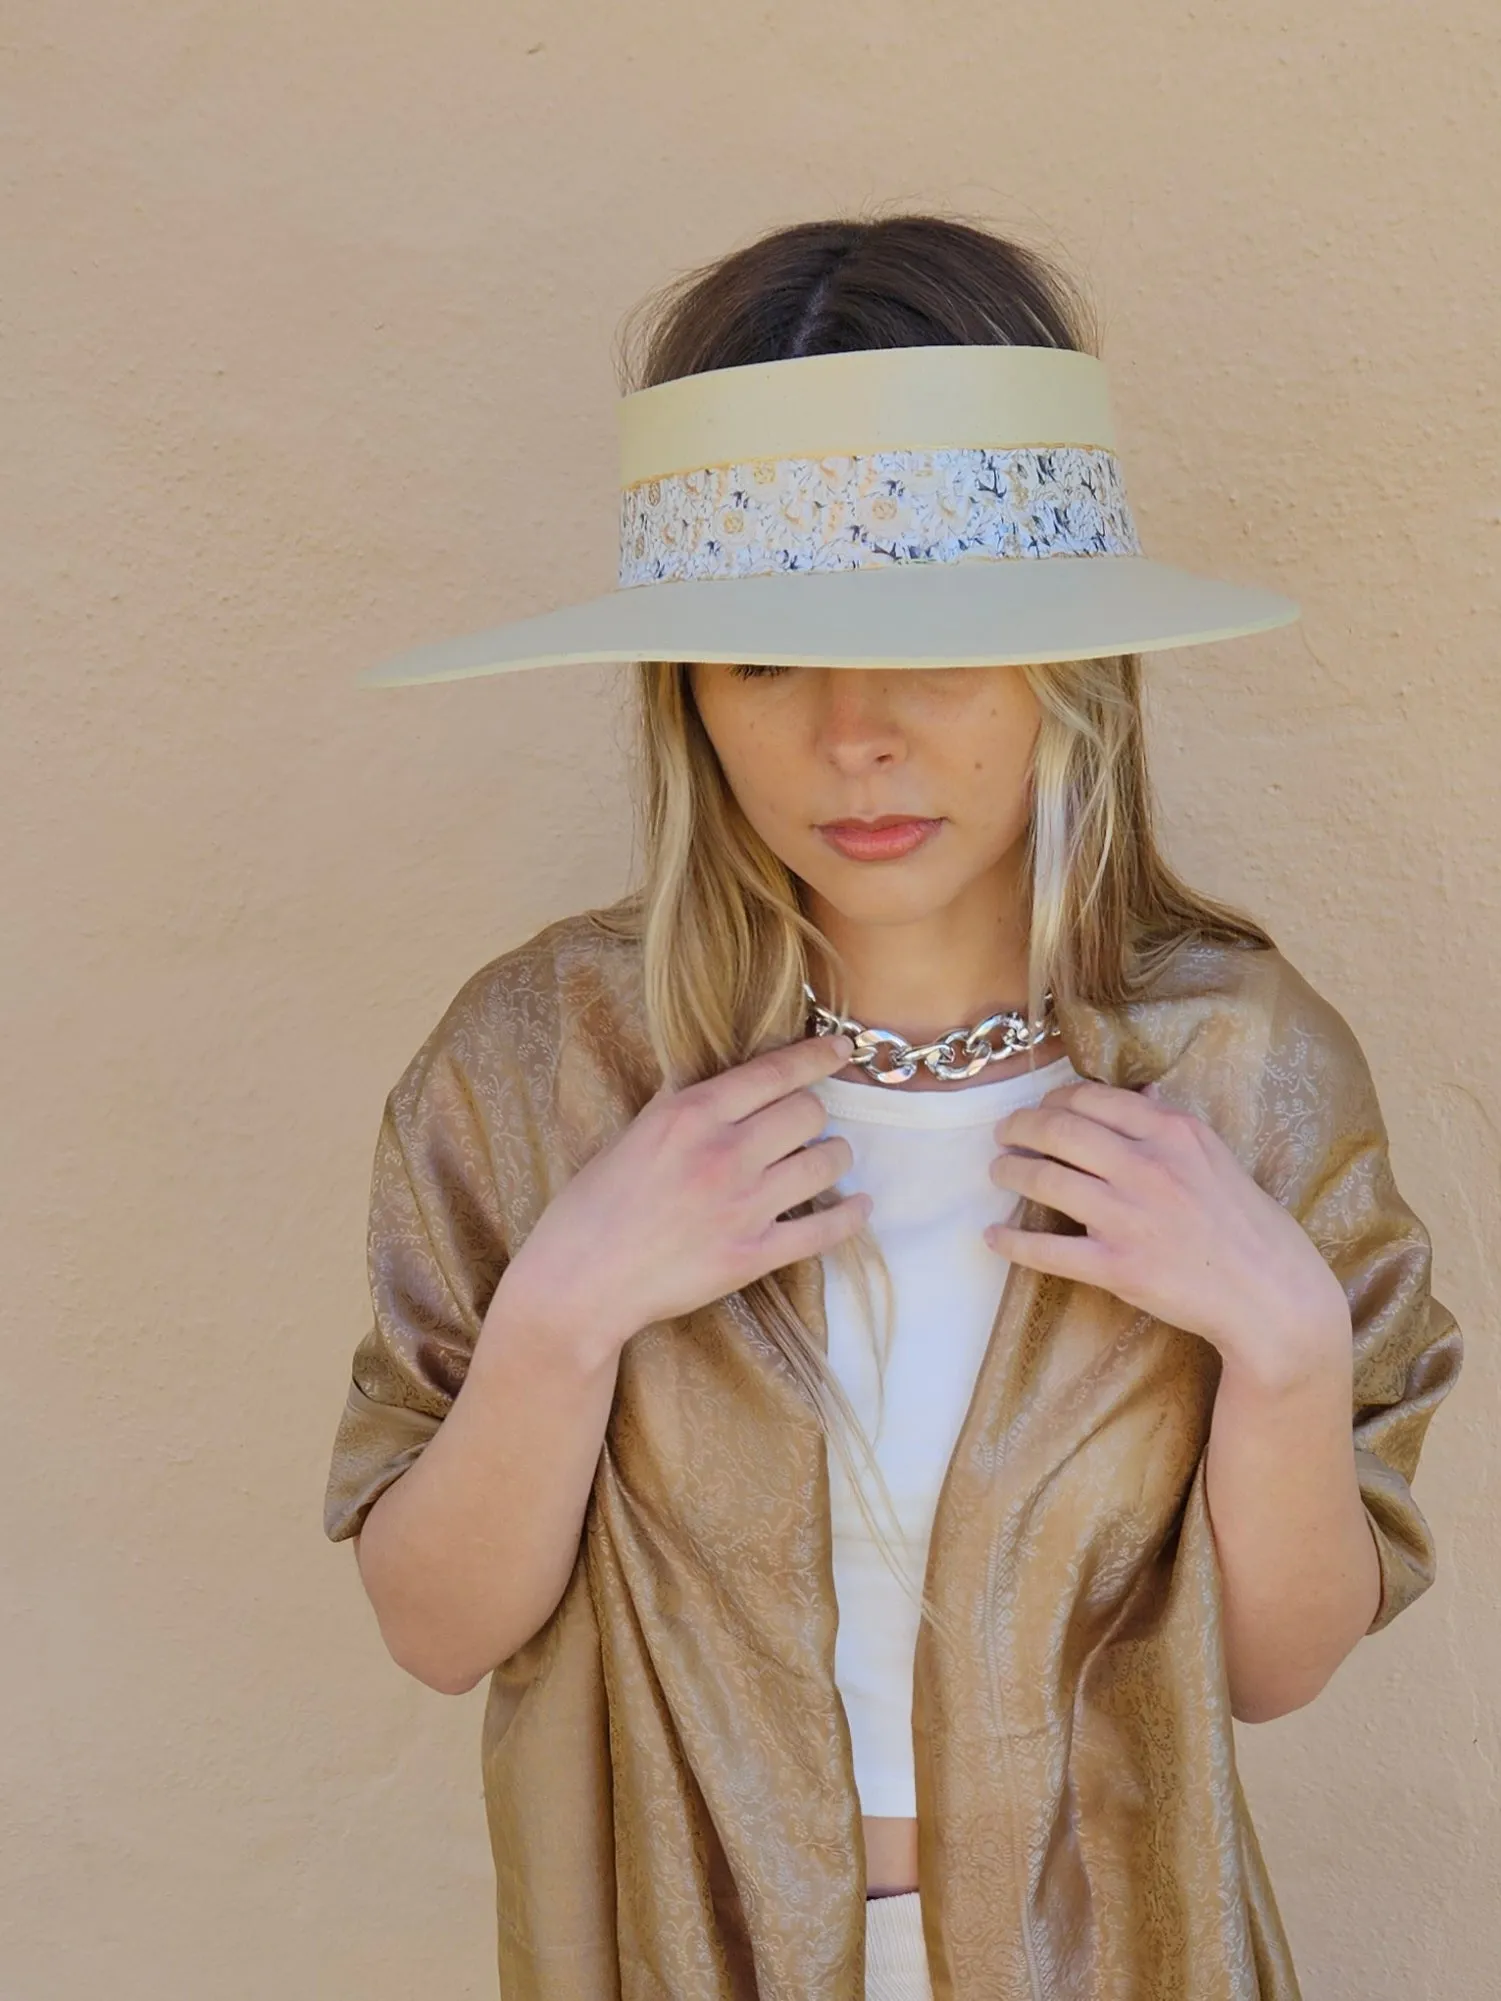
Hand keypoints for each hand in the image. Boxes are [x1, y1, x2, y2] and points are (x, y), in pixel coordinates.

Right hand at [502, 1031, 870, 1356]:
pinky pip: (824, 1230)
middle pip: (808, 1113)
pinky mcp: (752, 1255)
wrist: (580, 1282)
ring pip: (825, 1163)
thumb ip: (684, 1106)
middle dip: (814, 1113)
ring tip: (829, 1158)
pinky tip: (860, 1207)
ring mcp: (743, 1207)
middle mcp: (724, 1154)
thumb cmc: (592, 1207)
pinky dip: (850, 1216)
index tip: (840, 1049)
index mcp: (690, 1116)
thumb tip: (726, 1078)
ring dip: (835, 1157)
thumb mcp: (633, 1135)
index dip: (817, 1056)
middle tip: (805, 1123)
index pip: (774, 1073)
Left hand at [986, 1079, 1352, 1392]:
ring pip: (1046, 1179)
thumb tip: (1139, 1092)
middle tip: (1004, 1133)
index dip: (1054, 1099)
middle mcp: (1147, 1167)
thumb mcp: (1214, 1156)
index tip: (1040, 1108)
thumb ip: (1170, 1125)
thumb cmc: (1245, 1223)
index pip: (1093, 1098)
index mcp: (1173, 1133)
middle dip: (1020, 1127)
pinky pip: (1048, 1250)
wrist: (1270, 1293)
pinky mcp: (1118, 1267)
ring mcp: (1130, 1217)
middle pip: (1059, 1130)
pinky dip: (1012, 1241)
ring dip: (1010, 1172)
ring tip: (998, 1172)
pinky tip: (993, 1236)